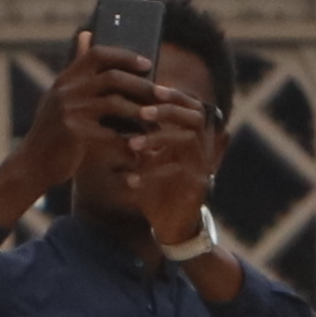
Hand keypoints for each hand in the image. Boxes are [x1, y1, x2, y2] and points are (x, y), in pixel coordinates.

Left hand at [96, 59, 217, 253]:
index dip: (175, 95)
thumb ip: (140, 138)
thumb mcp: (147, 161)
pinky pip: (178, 174)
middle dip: (169, 110)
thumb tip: (114, 112)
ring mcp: (201, 169)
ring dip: (159, 138)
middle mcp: (201, 150)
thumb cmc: (156, 189)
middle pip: (196, 117)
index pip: (191, 106)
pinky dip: (152, 175)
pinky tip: (131, 181)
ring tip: (132, 145)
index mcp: (191, 139)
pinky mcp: (196, 189)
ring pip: (188, 141)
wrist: (171, 228)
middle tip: (143, 111)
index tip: (152, 88)